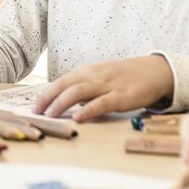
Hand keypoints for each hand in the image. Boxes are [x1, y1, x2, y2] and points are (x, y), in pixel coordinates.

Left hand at [34, 55, 173, 120]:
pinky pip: (102, 103)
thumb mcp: (102, 79)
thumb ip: (85, 90)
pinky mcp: (121, 96)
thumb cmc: (125, 77)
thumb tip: (67, 104)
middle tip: (36, 112)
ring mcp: (108, 85)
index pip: (61, 81)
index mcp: (88, 72)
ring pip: (79, 92)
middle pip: (65, 85)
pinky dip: (88, 110)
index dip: (46, 93)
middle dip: (48, 98)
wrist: (155, 71)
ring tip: (50, 114)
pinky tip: (78, 117)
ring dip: (62, 103)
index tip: (34, 106)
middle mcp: (95, 76)